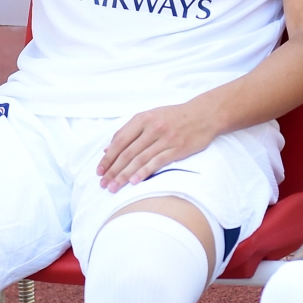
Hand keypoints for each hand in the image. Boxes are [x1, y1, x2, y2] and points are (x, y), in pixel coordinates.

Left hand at [97, 99, 217, 192]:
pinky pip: (157, 162)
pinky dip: (144, 172)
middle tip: (104, 184)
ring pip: (140, 159)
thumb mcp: (150, 116)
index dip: (108, 157)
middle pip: (128, 152)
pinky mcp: (177, 148)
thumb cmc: (173, 116)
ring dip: (125, 175)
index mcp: (143, 118)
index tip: (99, 170)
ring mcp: (165, 138)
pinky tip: (134, 181)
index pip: (120, 140)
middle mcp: (152, 128)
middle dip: (113, 170)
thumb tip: (109, 149)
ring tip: (114, 186)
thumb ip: (129, 131)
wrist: (203, 115)